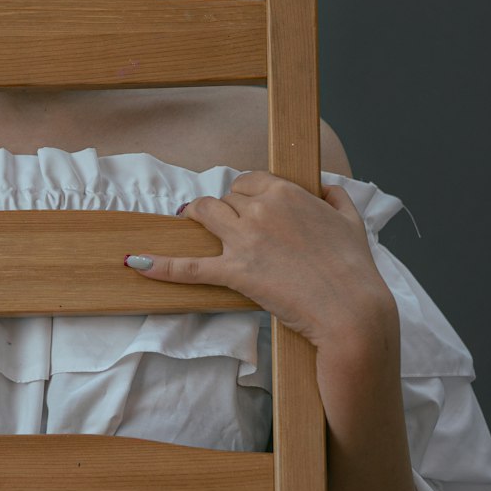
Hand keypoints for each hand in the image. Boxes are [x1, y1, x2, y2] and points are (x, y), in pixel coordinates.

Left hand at [126, 171, 395, 352]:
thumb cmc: (354, 268)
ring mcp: (244, 240)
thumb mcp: (352, 222)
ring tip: (188, 221)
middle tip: (233, 228)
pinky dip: (161, 265)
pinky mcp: (234, 272)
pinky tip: (136, 262)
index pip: (249, 181)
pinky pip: (189, 266)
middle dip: (228, 211)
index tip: (248, 207)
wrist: (352, 310)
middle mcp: (260, 209)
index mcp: (286, 192)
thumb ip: (336, 198)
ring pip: (204, 213)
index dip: (246, 194)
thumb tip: (326, 188)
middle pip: (227, 197)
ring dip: (196, 217)